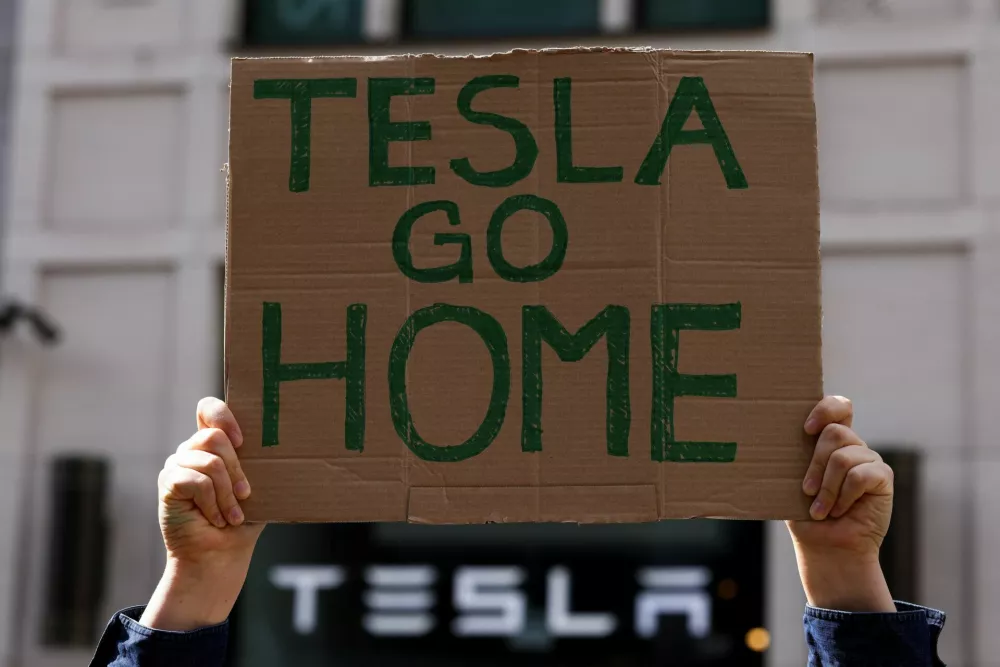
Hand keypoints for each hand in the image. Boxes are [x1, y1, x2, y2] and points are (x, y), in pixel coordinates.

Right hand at [140, 398, 263, 630]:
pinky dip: (212, 503)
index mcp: (212, 446)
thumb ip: (258, 462)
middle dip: (237, 469)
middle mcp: (191, 451)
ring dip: (227, 493)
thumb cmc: (242, 521)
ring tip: (231, 514)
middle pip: (215, 436)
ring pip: (210, 461)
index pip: (208, 409)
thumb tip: (285, 445)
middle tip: (246, 495)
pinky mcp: (168, 484)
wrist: (221, 555)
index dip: (223, 415)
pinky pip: (196, 481)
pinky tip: (215, 518)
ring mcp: (176, 466)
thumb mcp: (257, 486)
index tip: (242, 440)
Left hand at [786, 396, 895, 611]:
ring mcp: (870, 460)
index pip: (839, 407)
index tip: (806, 429)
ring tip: (820, 509)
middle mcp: (853, 446)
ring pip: (844, 457)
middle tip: (806, 491)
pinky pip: (861, 476)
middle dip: (815, 464)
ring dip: (827, 487)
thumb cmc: (806, 515)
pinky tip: (840, 511)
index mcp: (831, 442)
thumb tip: (767, 439)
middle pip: (835, 432)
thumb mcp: (793, 482)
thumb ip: (794, 458)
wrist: (826, 547)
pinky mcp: (882, 478)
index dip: (826, 409)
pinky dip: (844, 496)